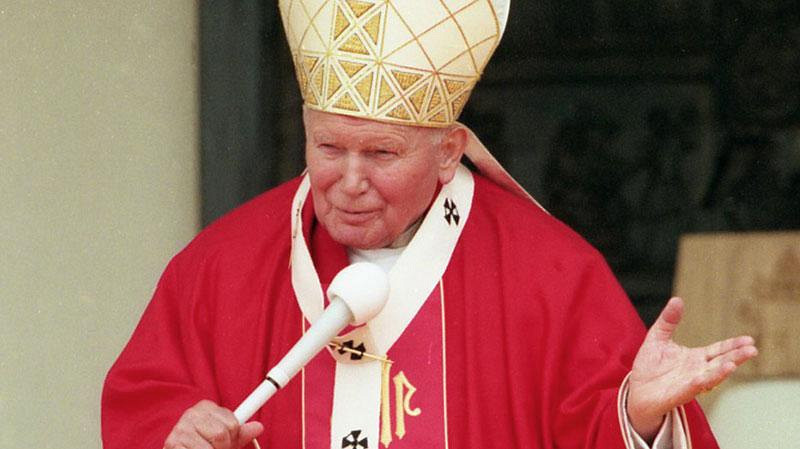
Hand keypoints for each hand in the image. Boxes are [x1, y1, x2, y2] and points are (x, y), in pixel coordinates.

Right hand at [163, 400, 263, 448]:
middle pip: (222, 434)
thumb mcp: (223, 438)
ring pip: (211, 447)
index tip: (227, 442)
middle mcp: (192, 414)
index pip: (232, 424)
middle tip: (214, 448)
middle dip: (223, 447)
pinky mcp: (172, 443)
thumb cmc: (202, 444)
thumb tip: (258, 426)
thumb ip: (239, 433)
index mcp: (206, 407)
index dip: (232, 437)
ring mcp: (181, 428)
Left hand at [627, 297, 756, 440]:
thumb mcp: (657, 337)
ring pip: (710, 377)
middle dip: (736, 357)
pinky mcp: (678, 395)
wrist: (637, 391)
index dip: (733, 345)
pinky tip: (704, 378)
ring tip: (734, 364)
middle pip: (721, 363)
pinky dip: (698, 383)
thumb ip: (668, 320)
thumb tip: (677, 299)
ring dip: (722, 371)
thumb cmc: (650, 366)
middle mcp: (697, 371)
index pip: (718, 350)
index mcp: (695, 358)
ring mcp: (689, 383)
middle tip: (752, 350)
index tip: (749, 340)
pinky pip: (690, 389)